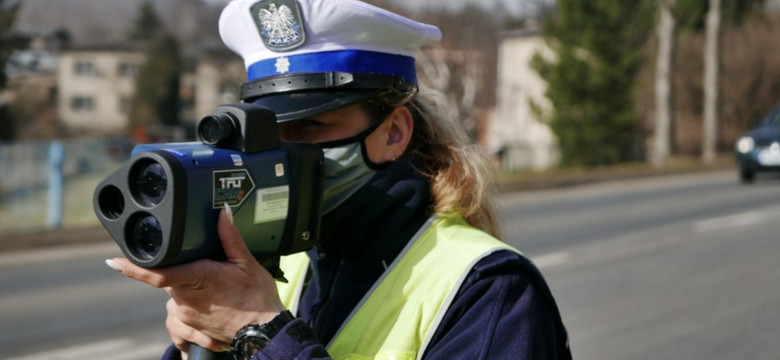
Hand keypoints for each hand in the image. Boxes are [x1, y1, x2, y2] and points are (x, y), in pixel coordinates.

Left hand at [106, 204, 285, 351]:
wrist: (265, 332)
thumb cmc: (257, 299)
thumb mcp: (247, 263)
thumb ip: (230, 237)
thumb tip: (222, 212)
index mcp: (197, 278)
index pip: (156, 273)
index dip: (132, 267)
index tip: (113, 261)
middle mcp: (186, 299)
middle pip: (170, 280)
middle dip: (182, 272)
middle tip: (210, 272)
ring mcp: (187, 317)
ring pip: (175, 298)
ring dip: (188, 293)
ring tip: (216, 293)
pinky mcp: (191, 330)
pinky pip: (181, 318)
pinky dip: (191, 312)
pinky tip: (211, 311)